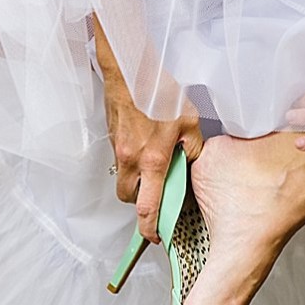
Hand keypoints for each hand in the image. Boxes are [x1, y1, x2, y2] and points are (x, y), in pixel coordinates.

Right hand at [94, 15, 202, 243]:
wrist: (130, 67)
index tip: (155, 237)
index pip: (147, 207)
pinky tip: (144, 144)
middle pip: (128, 198)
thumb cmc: (159, 90)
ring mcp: (118, 148)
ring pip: (123, 179)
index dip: (150, 228)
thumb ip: (192, 147)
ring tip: (151, 168)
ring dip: (135, 181)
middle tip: (155, 195)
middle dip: (140, 202)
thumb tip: (191, 160)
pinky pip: (119, 159)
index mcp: (153, 160)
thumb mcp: (189, 120)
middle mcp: (131, 159)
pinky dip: (130, 160)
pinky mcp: (112, 137)